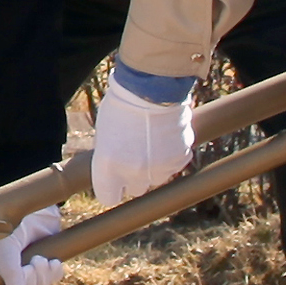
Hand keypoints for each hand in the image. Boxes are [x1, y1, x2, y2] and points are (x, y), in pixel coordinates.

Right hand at [0, 203, 70, 284]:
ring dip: (44, 277)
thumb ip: (8, 269)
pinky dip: (55, 273)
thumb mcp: (5, 243)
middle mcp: (9, 269)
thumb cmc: (11, 217)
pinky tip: (55, 261)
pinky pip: (52, 278)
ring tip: (44, 259)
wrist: (35, 201)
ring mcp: (28, 265)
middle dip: (31, 282)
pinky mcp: (46, 259)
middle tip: (36, 262)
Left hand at [89, 66, 195, 208]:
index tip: (114, 181)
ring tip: (151, 142)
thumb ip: (111, 156)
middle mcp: (132, 173)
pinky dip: (171, 156)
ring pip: (156, 180)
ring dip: (154, 168)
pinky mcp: (179, 161)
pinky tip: (165, 136)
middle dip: (134, 177)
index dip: (112, 188)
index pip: (108, 197)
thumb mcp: (106, 132)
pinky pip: (173, 166)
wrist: (153, 88)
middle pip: (134, 190)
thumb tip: (117, 169)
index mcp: (108, 166)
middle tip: (135, 155)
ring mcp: (158, 169)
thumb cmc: (123, 104)